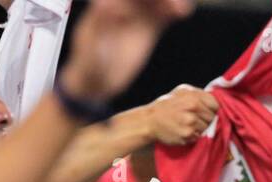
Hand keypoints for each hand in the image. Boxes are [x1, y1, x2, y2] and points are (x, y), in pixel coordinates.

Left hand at [58, 0, 191, 102]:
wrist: (98, 82)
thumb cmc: (88, 64)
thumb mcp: (89, 45)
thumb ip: (98, 23)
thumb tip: (106, 3)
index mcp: (105, 3)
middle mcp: (122, 4)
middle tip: (172, 4)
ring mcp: (137, 15)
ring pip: (156, 0)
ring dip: (169, 1)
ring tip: (181, 9)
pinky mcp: (149, 28)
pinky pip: (164, 14)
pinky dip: (174, 10)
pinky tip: (182, 12)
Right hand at [146, 85, 218, 145]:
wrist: (150, 120)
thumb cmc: (166, 106)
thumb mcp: (181, 92)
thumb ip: (198, 95)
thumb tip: (215, 101)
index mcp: (193, 96)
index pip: (215, 105)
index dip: (212, 109)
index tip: (205, 112)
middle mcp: (194, 107)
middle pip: (212, 118)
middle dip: (206, 120)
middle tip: (194, 120)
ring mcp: (191, 122)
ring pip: (207, 128)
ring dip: (200, 129)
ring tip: (188, 125)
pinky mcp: (188, 134)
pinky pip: (199, 136)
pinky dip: (194, 136)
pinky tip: (184, 131)